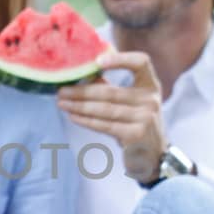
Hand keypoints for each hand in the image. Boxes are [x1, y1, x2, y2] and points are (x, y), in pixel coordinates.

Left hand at [56, 50, 167, 182]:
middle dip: (82, 91)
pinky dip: (86, 121)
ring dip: (79, 106)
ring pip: (104, 109)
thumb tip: (83, 76)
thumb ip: (112, 89)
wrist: (152, 155)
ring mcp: (145, 118)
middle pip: (111, 92)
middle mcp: (151, 100)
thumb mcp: (131, 102)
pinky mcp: (136, 135)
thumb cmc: (135, 123)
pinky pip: (105, 125)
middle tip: (61, 90)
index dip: (120, 58)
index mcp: (150, 85)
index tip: (97, 61)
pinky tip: (73, 116)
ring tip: (62, 103)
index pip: (141, 62)